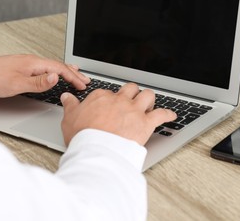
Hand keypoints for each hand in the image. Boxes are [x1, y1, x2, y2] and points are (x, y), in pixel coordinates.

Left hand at [0, 54, 89, 96]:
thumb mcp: (18, 84)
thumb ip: (39, 82)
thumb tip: (56, 77)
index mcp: (34, 63)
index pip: (60, 69)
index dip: (73, 77)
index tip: (83, 85)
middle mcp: (33, 61)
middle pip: (59, 66)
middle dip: (74, 73)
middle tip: (86, 80)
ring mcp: (29, 63)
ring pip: (53, 67)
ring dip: (67, 72)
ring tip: (77, 75)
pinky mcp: (24, 68)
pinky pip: (46, 68)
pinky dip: (56, 71)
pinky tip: (55, 74)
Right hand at [60, 83, 176, 145]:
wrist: (97, 150)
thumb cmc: (83, 136)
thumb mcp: (70, 118)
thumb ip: (70, 106)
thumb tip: (67, 97)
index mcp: (102, 97)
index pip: (108, 92)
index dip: (110, 99)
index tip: (110, 104)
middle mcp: (120, 100)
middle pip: (130, 89)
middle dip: (132, 93)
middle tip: (132, 100)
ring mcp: (134, 110)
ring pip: (147, 95)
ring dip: (149, 99)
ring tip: (149, 104)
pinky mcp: (146, 123)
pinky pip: (162, 114)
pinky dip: (168, 114)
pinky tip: (171, 115)